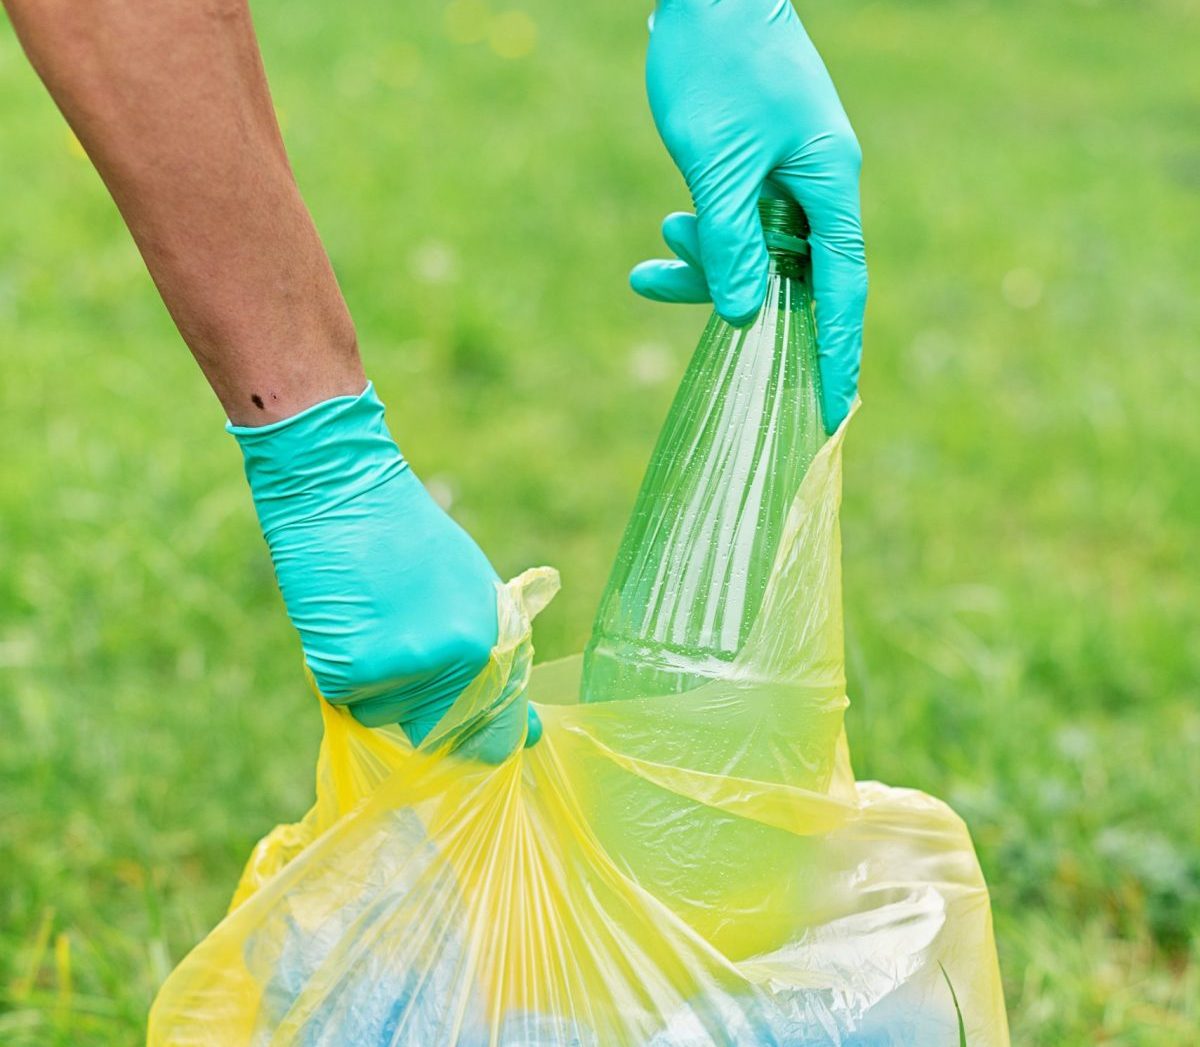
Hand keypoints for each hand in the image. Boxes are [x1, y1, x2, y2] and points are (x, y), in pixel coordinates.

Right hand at [230, 383, 540, 753]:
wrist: (342, 491)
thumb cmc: (412, 538)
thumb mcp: (474, 591)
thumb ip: (499, 660)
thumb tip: (528, 734)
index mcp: (486, 642)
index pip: (493, 734)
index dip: (480, 743)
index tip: (471, 743)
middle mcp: (446, 664)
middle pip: (433, 731)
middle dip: (421, 705)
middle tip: (402, 645)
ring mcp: (393, 670)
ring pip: (386, 715)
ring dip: (381, 684)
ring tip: (375, 619)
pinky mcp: (343, 670)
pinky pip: (346, 698)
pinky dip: (344, 671)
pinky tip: (347, 621)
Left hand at [632, 0, 867, 431]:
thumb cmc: (717, 63)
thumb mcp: (716, 163)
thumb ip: (729, 243)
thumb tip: (740, 315)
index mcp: (828, 185)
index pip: (842, 290)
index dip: (837, 353)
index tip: (836, 411)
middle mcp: (818, 187)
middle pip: (788, 276)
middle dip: (730, 296)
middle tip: (665, 293)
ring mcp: (789, 178)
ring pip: (752, 253)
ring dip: (701, 261)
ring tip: (654, 248)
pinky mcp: (758, 169)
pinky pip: (736, 226)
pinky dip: (701, 238)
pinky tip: (662, 239)